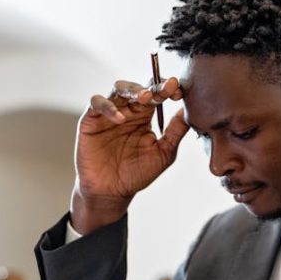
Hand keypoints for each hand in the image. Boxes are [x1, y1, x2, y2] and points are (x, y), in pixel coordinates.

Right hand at [71, 78, 187, 234]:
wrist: (112, 192)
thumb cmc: (137, 173)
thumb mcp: (163, 153)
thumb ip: (176, 132)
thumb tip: (189, 111)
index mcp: (145, 116)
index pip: (157, 94)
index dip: (167, 89)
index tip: (179, 91)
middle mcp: (127, 111)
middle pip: (139, 87)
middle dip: (152, 87)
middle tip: (165, 90)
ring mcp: (109, 113)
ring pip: (118, 89)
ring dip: (132, 89)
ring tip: (145, 97)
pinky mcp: (90, 120)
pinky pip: (96, 104)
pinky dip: (108, 106)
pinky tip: (120, 119)